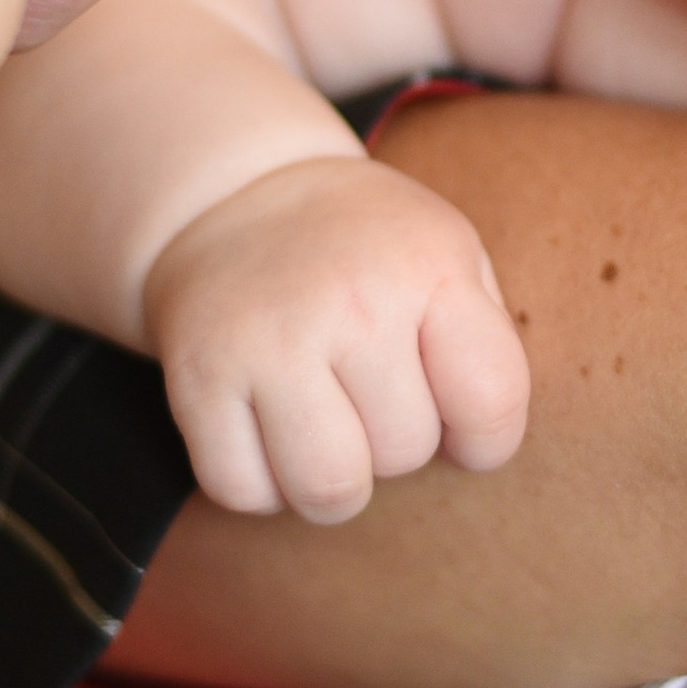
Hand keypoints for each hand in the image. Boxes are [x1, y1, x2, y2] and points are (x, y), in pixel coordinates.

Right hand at [142, 155, 530, 523]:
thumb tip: (479, 446)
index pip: (491, 402)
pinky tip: (267, 429)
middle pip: (405, 454)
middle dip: (395, 443)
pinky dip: (260, 483)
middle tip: (368, 392)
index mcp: (426, 267)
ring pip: (328, 490)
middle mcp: (349, 302)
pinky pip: (245, 493)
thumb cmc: (362, 249)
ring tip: (327, 426)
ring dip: (333, 480)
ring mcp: (265, 341)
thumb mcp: (446, 254)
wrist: (232, 194)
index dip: (484, 435)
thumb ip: (485, 344)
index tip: (457, 416)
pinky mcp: (195, 378)